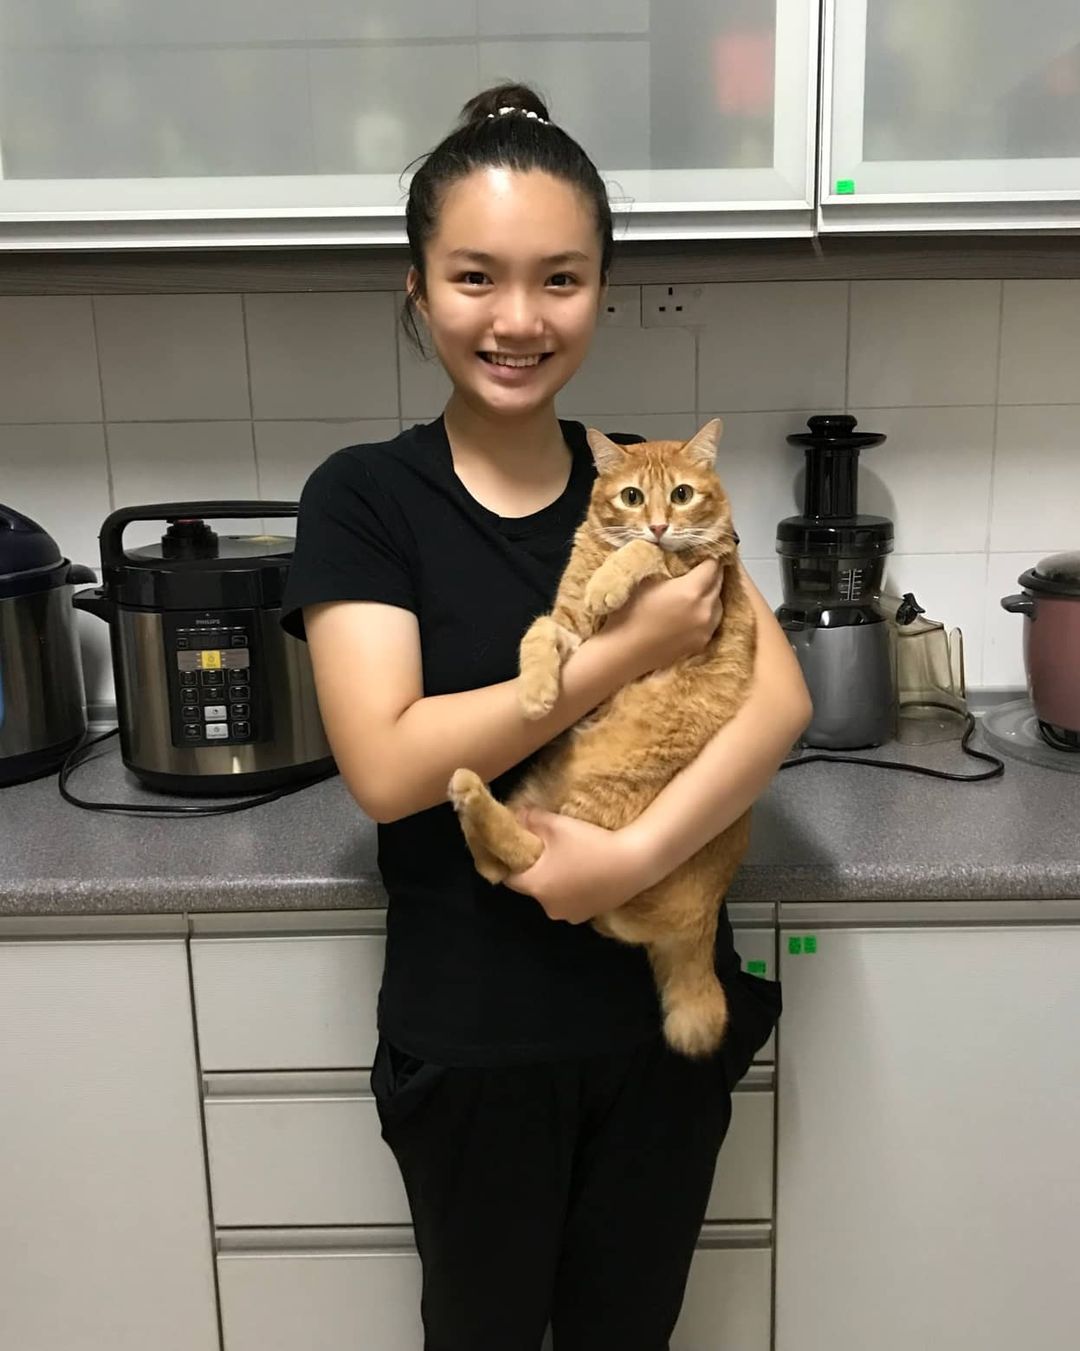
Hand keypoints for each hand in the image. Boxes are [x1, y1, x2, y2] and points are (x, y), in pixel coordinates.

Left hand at [503, 808, 648, 923]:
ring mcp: (570, 915)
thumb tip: (515, 816)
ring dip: (556, 881)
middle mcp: (549, 907)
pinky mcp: (589, 917)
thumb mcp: (557, 825)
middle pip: (533, 887)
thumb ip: (531, 819)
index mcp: (536, 887)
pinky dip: (574, 890)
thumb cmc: (591, 843)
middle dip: (537, 870)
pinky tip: (587, 872)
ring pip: (553, 895)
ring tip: (571, 860)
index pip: (509, 878)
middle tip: (550, 849)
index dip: (513, 862)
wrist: (635, 863)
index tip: (522, 847)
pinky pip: (571, 901)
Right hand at [602, 557, 723, 679]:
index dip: (708, 557)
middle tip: (698, 569)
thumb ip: (670, 567)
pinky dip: (705, 613)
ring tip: (695, 592)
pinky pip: (711, 622)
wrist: (623, 651)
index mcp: (691, 590)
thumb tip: (681, 556)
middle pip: (718, 584)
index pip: (713, 566)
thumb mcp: (647, 579)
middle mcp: (705, 610)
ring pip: (718, 604)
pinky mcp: (701, 644)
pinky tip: (690, 612)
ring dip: (710, 595)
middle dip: (710, 575)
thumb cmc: (629, 612)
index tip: (701, 554)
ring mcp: (705, 629)